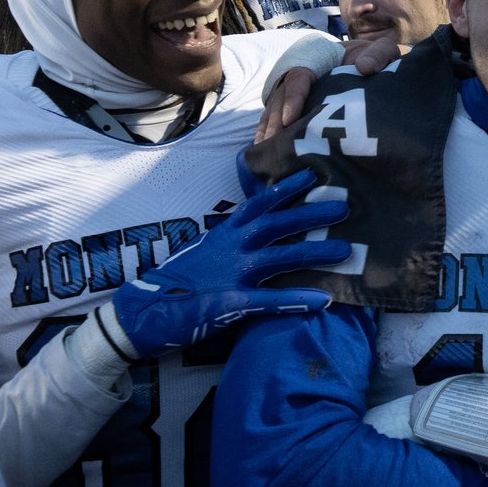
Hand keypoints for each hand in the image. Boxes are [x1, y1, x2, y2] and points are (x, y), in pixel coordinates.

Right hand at [108, 169, 350, 357]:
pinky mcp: (230, 303)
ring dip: (313, 252)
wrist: (142, 312)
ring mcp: (231, 274)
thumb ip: (233, 238)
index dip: (285, 188)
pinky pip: (269, 300)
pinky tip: (321, 301)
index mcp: (225, 234)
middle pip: (276, 224)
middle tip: (345, 207)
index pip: (258, 204)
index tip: (312, 174)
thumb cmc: (178, 282)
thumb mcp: (207, 250)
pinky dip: (296, 299)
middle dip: (311, 214)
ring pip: (279, 257)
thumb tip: (259, 229)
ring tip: (345, 252)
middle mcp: (231, 248)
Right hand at [255, 37, 406, 142]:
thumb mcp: (382, 50)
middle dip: (276, 121)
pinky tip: (267, 151)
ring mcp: (296, 90)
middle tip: (273, 144)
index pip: (298, 76)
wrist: (372, 64)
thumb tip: (363, 68)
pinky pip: (278, 117)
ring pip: (276, 108)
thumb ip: (377, 55)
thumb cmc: (375, 58)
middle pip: (281, 96)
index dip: (292, 97)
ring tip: (266, 152)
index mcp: (319, 58)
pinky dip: (270, 132)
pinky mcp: (296, 105)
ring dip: (269, 130)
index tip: (290, 118)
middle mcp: (302, 74)